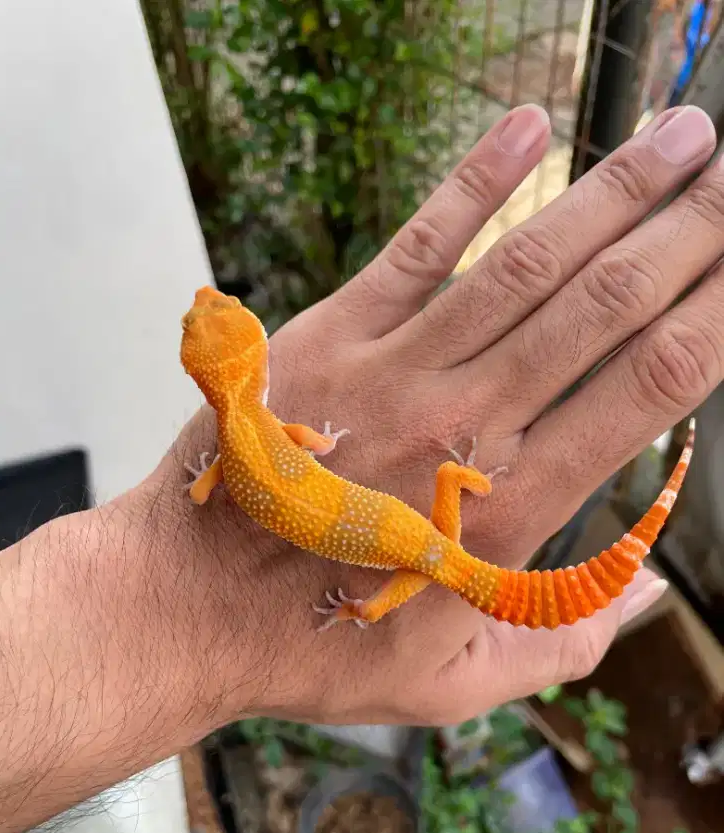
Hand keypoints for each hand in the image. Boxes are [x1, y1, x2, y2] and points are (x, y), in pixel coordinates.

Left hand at [141, 102, 720, 728]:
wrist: (183, 608)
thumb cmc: (321, 651)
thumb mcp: (456, 682)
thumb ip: (564, 642)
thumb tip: (649, 592)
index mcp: (509, 513)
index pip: (642, 392)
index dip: (711, 320)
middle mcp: (464, 428)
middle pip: (602, 309)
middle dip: (686, 234)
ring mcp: (393, 370)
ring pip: (526, 266)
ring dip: (612, 193)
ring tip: (681, 137)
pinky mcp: (329, 337)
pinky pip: (416, 246)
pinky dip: (476, 183)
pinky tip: (532, 128)